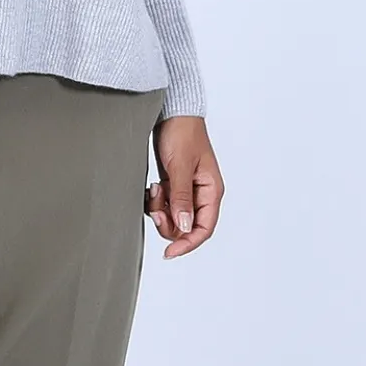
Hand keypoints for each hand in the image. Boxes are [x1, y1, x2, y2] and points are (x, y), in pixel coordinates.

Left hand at [145, 114, 221, 258]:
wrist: (171, 112)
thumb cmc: (181, 133)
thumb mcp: (180, 167)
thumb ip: (182, 198)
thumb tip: (185, 227)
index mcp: (212, 190)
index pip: (204, 228)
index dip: (188, 244)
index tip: (169, 252)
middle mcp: (202, 193)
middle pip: (187, 227)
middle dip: (169, 224)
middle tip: (156, 208)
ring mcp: (187, 189)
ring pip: (174, 217)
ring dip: (161, 211)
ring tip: (155, 190)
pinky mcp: (174, 184)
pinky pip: (165, 205)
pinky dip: (156, 202)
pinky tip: (153, 187)